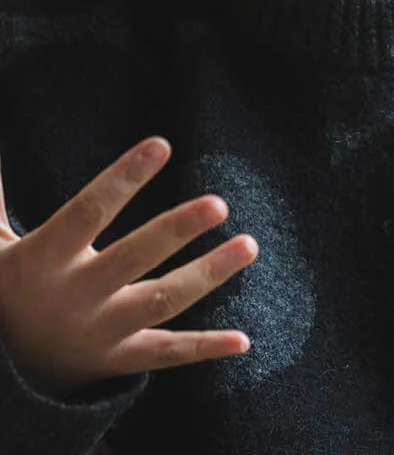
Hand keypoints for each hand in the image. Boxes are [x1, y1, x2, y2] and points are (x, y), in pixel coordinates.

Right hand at [0, 136, 257, 397]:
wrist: (2, 368)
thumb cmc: (9, 283)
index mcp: (44, 258)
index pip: (88, 212)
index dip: (123, 178)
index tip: (161, 145)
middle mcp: (75, 297)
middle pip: (133, 259)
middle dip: (177, 230)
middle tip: (219, 203)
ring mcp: (100, 332)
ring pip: (161, 302)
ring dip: (208, 275)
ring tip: (249, 245)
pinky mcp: (119, 360)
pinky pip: (167, 354)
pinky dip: (205, 349)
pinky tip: (243, 340)